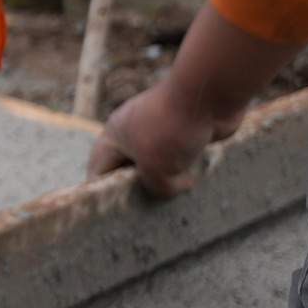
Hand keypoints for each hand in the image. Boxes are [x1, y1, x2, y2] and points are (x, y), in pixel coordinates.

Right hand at [88, 5, 301, 197]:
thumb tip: (172, 187)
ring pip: (158, 162)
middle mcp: (132, 131)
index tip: (115, 213)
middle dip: (139, 187)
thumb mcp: (156, 170)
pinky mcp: (184, 129)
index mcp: (114, 136)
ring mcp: (159, 128)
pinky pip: (181, 155)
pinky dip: (187, 167)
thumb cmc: (172, 129)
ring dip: (168, 178)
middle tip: (149, 209)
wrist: (209, 94)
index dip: (103, 193)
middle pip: (128, 167)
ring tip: (177, 195)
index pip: (98, 170)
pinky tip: (196, 178)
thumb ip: (156, 188)